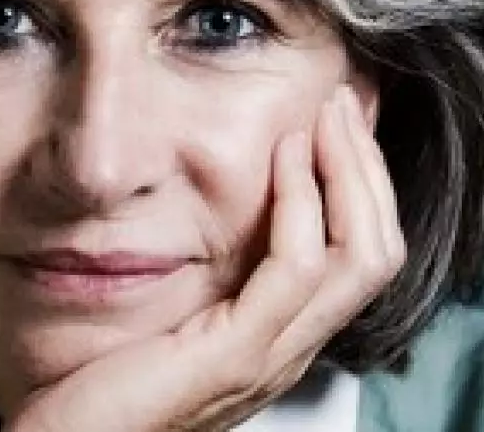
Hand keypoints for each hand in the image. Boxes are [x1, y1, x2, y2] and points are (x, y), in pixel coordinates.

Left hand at [3, 86, 406, 431]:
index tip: (342, 121)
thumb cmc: (107, 381)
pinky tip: (285, 157)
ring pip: (358, 256)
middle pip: (376, 251)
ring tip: (327, 114)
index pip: (360, 255)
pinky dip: (303, 204)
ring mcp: (271, 357)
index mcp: (281, 337)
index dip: (364, 184)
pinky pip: (296, 270)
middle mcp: (292, 350)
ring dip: (348, 172)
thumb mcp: (173, 314)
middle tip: (345, 102)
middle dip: (367, 168)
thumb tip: (221, 210)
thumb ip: (209, 276)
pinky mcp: (235, 357)